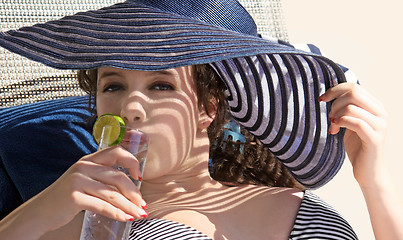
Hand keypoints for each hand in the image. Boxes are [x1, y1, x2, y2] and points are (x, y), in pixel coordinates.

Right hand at [2, 146, 147, 236]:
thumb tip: (132, 189)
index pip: (116, 151)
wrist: (40, 211)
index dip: (131, 161)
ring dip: (129, 206)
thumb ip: (103, 177)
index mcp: (89, 159)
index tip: (139, 177)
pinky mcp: (73, 196)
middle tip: (142, 205)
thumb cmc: (67, 196)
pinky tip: (125, 218)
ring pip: (112, 194)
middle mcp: (84, 166)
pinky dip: (116, 213)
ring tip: (139, 214)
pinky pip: (102, 205)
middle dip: (134, 192)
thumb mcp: (84, 179)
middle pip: (118, 177)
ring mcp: (78, 181)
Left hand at [319, 82, 387, 186]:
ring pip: (351, 107)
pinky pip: (355, 123)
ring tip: (332, 127)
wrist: (369, 172)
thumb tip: (330, 93)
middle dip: (334, 102)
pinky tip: (334, 131)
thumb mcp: (350, 123)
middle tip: (329, 116)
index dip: (334, 90)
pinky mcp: (375, 139)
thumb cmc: (358, 147)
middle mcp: (381, 113)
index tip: (322, 99)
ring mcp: (380, 126)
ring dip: (335, 115)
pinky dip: (340, 123)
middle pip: (353, 93)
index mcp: (375, 106)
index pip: (354, 86)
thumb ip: (346, 108)